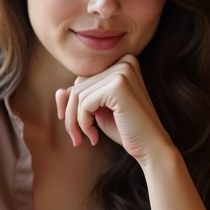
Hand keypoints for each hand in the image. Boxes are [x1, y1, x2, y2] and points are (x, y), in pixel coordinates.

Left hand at [54, 54, 173, 165]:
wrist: (151, 148)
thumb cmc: (126, 130)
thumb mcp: (98, 110)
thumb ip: (80, 97)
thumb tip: (58, 91)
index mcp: (122, 64)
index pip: (82, 79)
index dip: (71, 103)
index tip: (74, 125)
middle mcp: (124, 62)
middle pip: (78, 86)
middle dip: (71, 114)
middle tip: (77, 137)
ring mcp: (122, 72)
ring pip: (78, 95)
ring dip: (75, 121)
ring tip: (85, 138)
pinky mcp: (118, 86)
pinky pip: (84, 103)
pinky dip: (83, 123)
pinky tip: (94, 136)